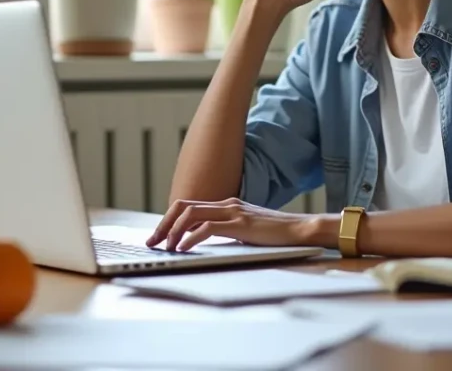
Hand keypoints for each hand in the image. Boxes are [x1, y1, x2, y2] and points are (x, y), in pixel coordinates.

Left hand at [145, 197, 321, 251]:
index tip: (158, 237)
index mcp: (226, 205)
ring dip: (174, 231)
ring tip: (167, 247)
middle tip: (153, 242)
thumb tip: (204, 241)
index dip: (169, 220)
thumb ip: (226, 230)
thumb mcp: (245, 230)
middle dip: (164, 224)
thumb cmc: (274, 234)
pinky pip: (207, 227)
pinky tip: (185, 248)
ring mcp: (232, 211)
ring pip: (191, 214)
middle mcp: (226, 204)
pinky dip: (191, 237)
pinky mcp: (239, 223)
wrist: (298, 229)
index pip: (188, 206)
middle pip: (183, 206)